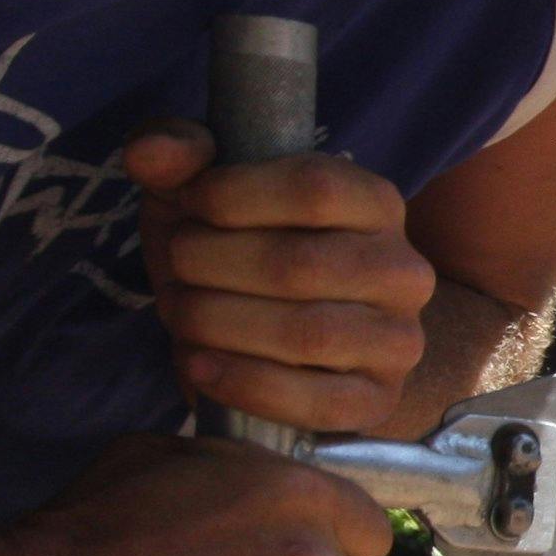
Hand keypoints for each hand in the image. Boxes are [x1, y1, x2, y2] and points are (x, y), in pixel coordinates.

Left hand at [127, 122, 434, 432]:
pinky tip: (199, 364)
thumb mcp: (207, 192)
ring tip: (182, 313)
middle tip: (176, 267)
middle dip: (210, 266)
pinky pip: (318, 402)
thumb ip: (180, 155)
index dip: (233, 195)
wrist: (281, 338)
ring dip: (218, 323)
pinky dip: (243, 384)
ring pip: (307, 335)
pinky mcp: (377, 399)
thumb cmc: (241, 250)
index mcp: (376, 204)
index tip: (189, 204)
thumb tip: (151, 153)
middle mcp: (403, 270)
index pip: (316, 189)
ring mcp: (398, 340)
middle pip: (300, 265)